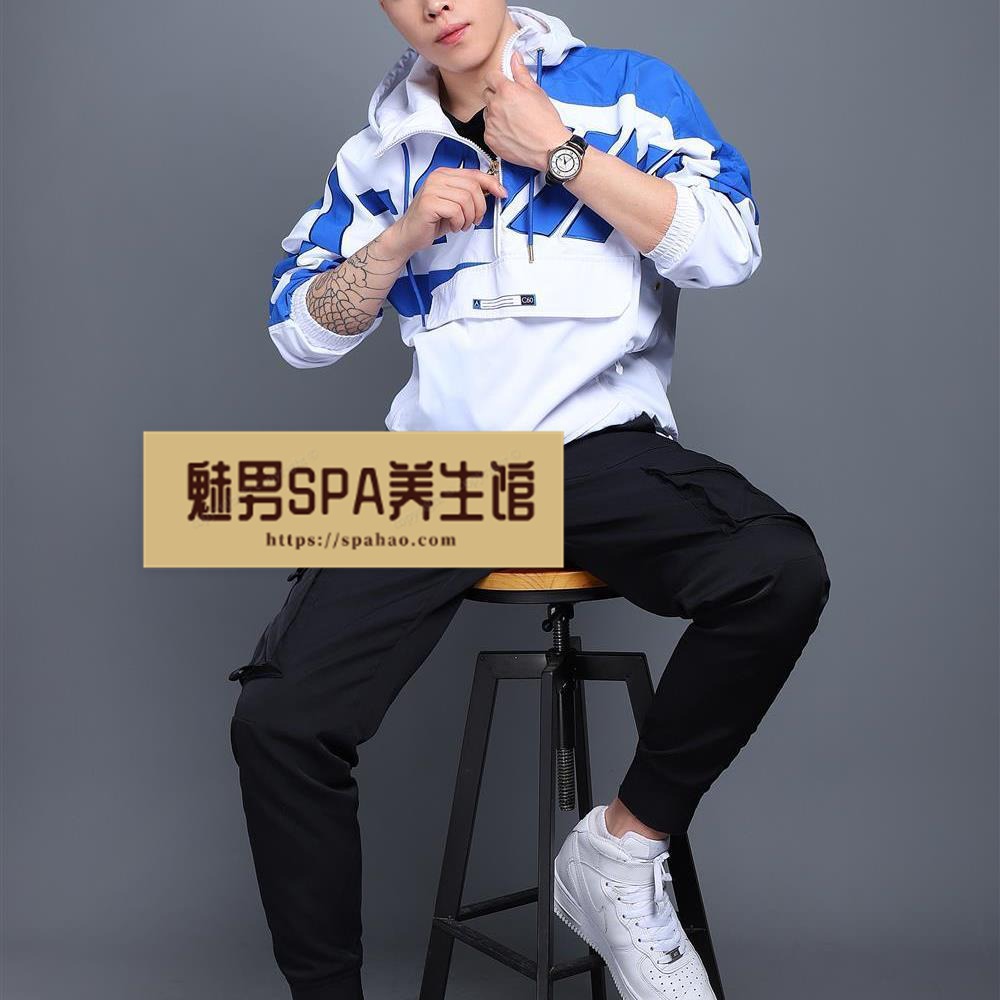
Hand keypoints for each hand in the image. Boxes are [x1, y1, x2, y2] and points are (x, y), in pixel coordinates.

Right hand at [390, 166, 507, 255]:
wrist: (409, 234)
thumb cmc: (432, 220)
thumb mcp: (455, 204)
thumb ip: (469, 194)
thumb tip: (494, 189)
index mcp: (444, 174)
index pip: (474, 174)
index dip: (492, 183)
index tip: (502, 194)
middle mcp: (437, 177)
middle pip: (473, 187)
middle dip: (479, 207)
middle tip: (474, 220)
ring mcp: (432, 189)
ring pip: (466, 199)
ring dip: (469, 217)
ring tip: (462, 224)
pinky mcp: (429, 203)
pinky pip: (456, 211)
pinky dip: (458, 222)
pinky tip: (452, 226)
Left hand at [482, 51, 572, 171]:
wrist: (548, 149)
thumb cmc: (546, 122)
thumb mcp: (536, 91)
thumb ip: (521, 73)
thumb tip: (514, 57)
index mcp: (506, 91)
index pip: (491, 76)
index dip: (498, 79)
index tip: (503, 84)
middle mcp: (495, 106)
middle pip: (487, 94)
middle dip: (497, 96)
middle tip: (512, 105)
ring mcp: (491, 124)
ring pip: (487, 113)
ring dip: (496, 113)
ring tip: (513, 121)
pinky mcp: (490, 140)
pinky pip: (488, 130)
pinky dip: (496, 130)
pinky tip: (510, 132)